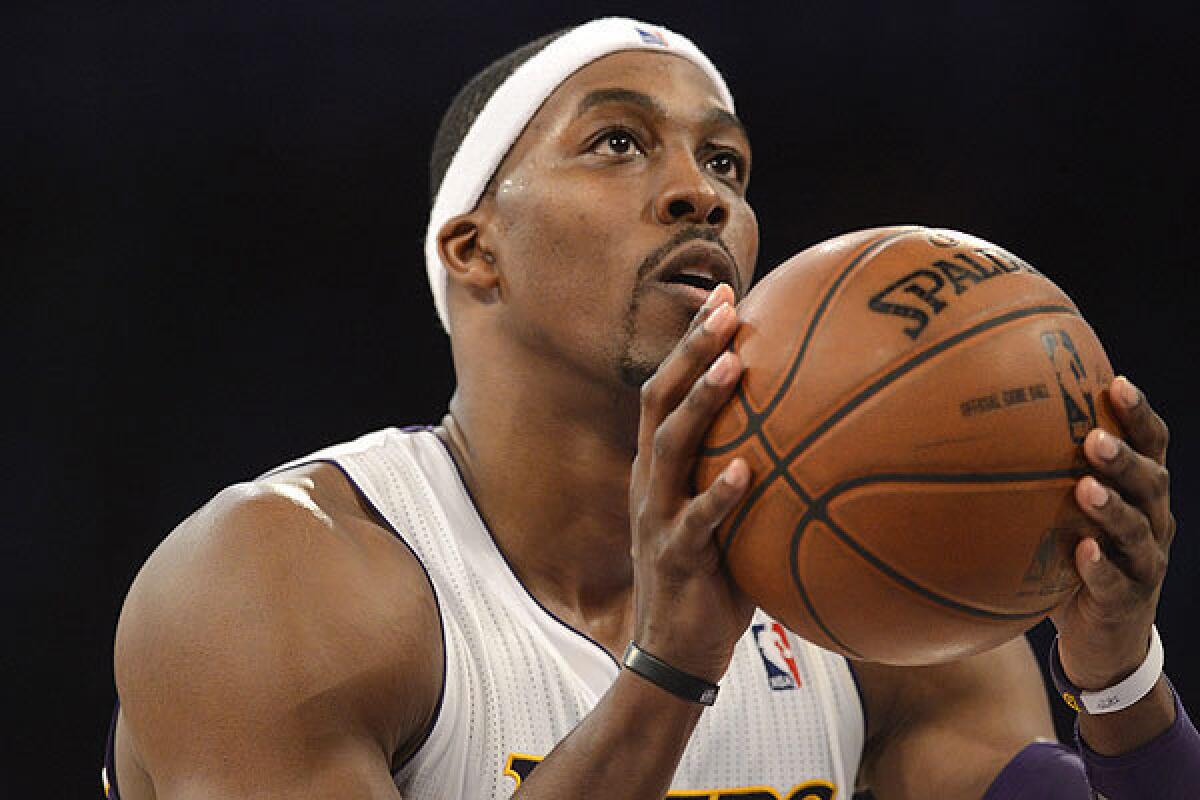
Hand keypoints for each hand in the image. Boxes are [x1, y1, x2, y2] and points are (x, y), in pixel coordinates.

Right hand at [629, 283, 754, 682]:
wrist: (674, 652)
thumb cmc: (712, 579)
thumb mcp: (725, 519)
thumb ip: (752, 475)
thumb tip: (819, 440)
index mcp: (659, 467)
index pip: (667, 388)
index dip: (690, 341)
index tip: (725, 295)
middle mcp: (649, 481)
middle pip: (659, 399)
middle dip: (689, 350)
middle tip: (725, 307)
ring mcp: (656, 517)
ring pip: (668, 447)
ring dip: (699, 404)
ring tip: (731, 367)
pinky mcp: (674, 557)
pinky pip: (695, 522)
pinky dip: (718, 494)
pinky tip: (746, 469)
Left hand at [1050, 376, 1174, 688]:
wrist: (1104, 638)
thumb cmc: (1074, 558)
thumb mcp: (1062, 514)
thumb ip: (1040, 475)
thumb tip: (979, 426)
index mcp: (1139, 492)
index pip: (1150, 445)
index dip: (1139, 414)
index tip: (1116, 383)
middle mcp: (1152, 521)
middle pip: (1150, 481)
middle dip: (1125, 457)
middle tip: (1095, 439)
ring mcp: (1145, 562)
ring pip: (1138, 530)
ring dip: (1113, 508)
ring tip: (1085, 488)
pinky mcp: (1128, 601)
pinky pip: (1115, 582)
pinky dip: (1099, 566)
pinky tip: (1082, 552)